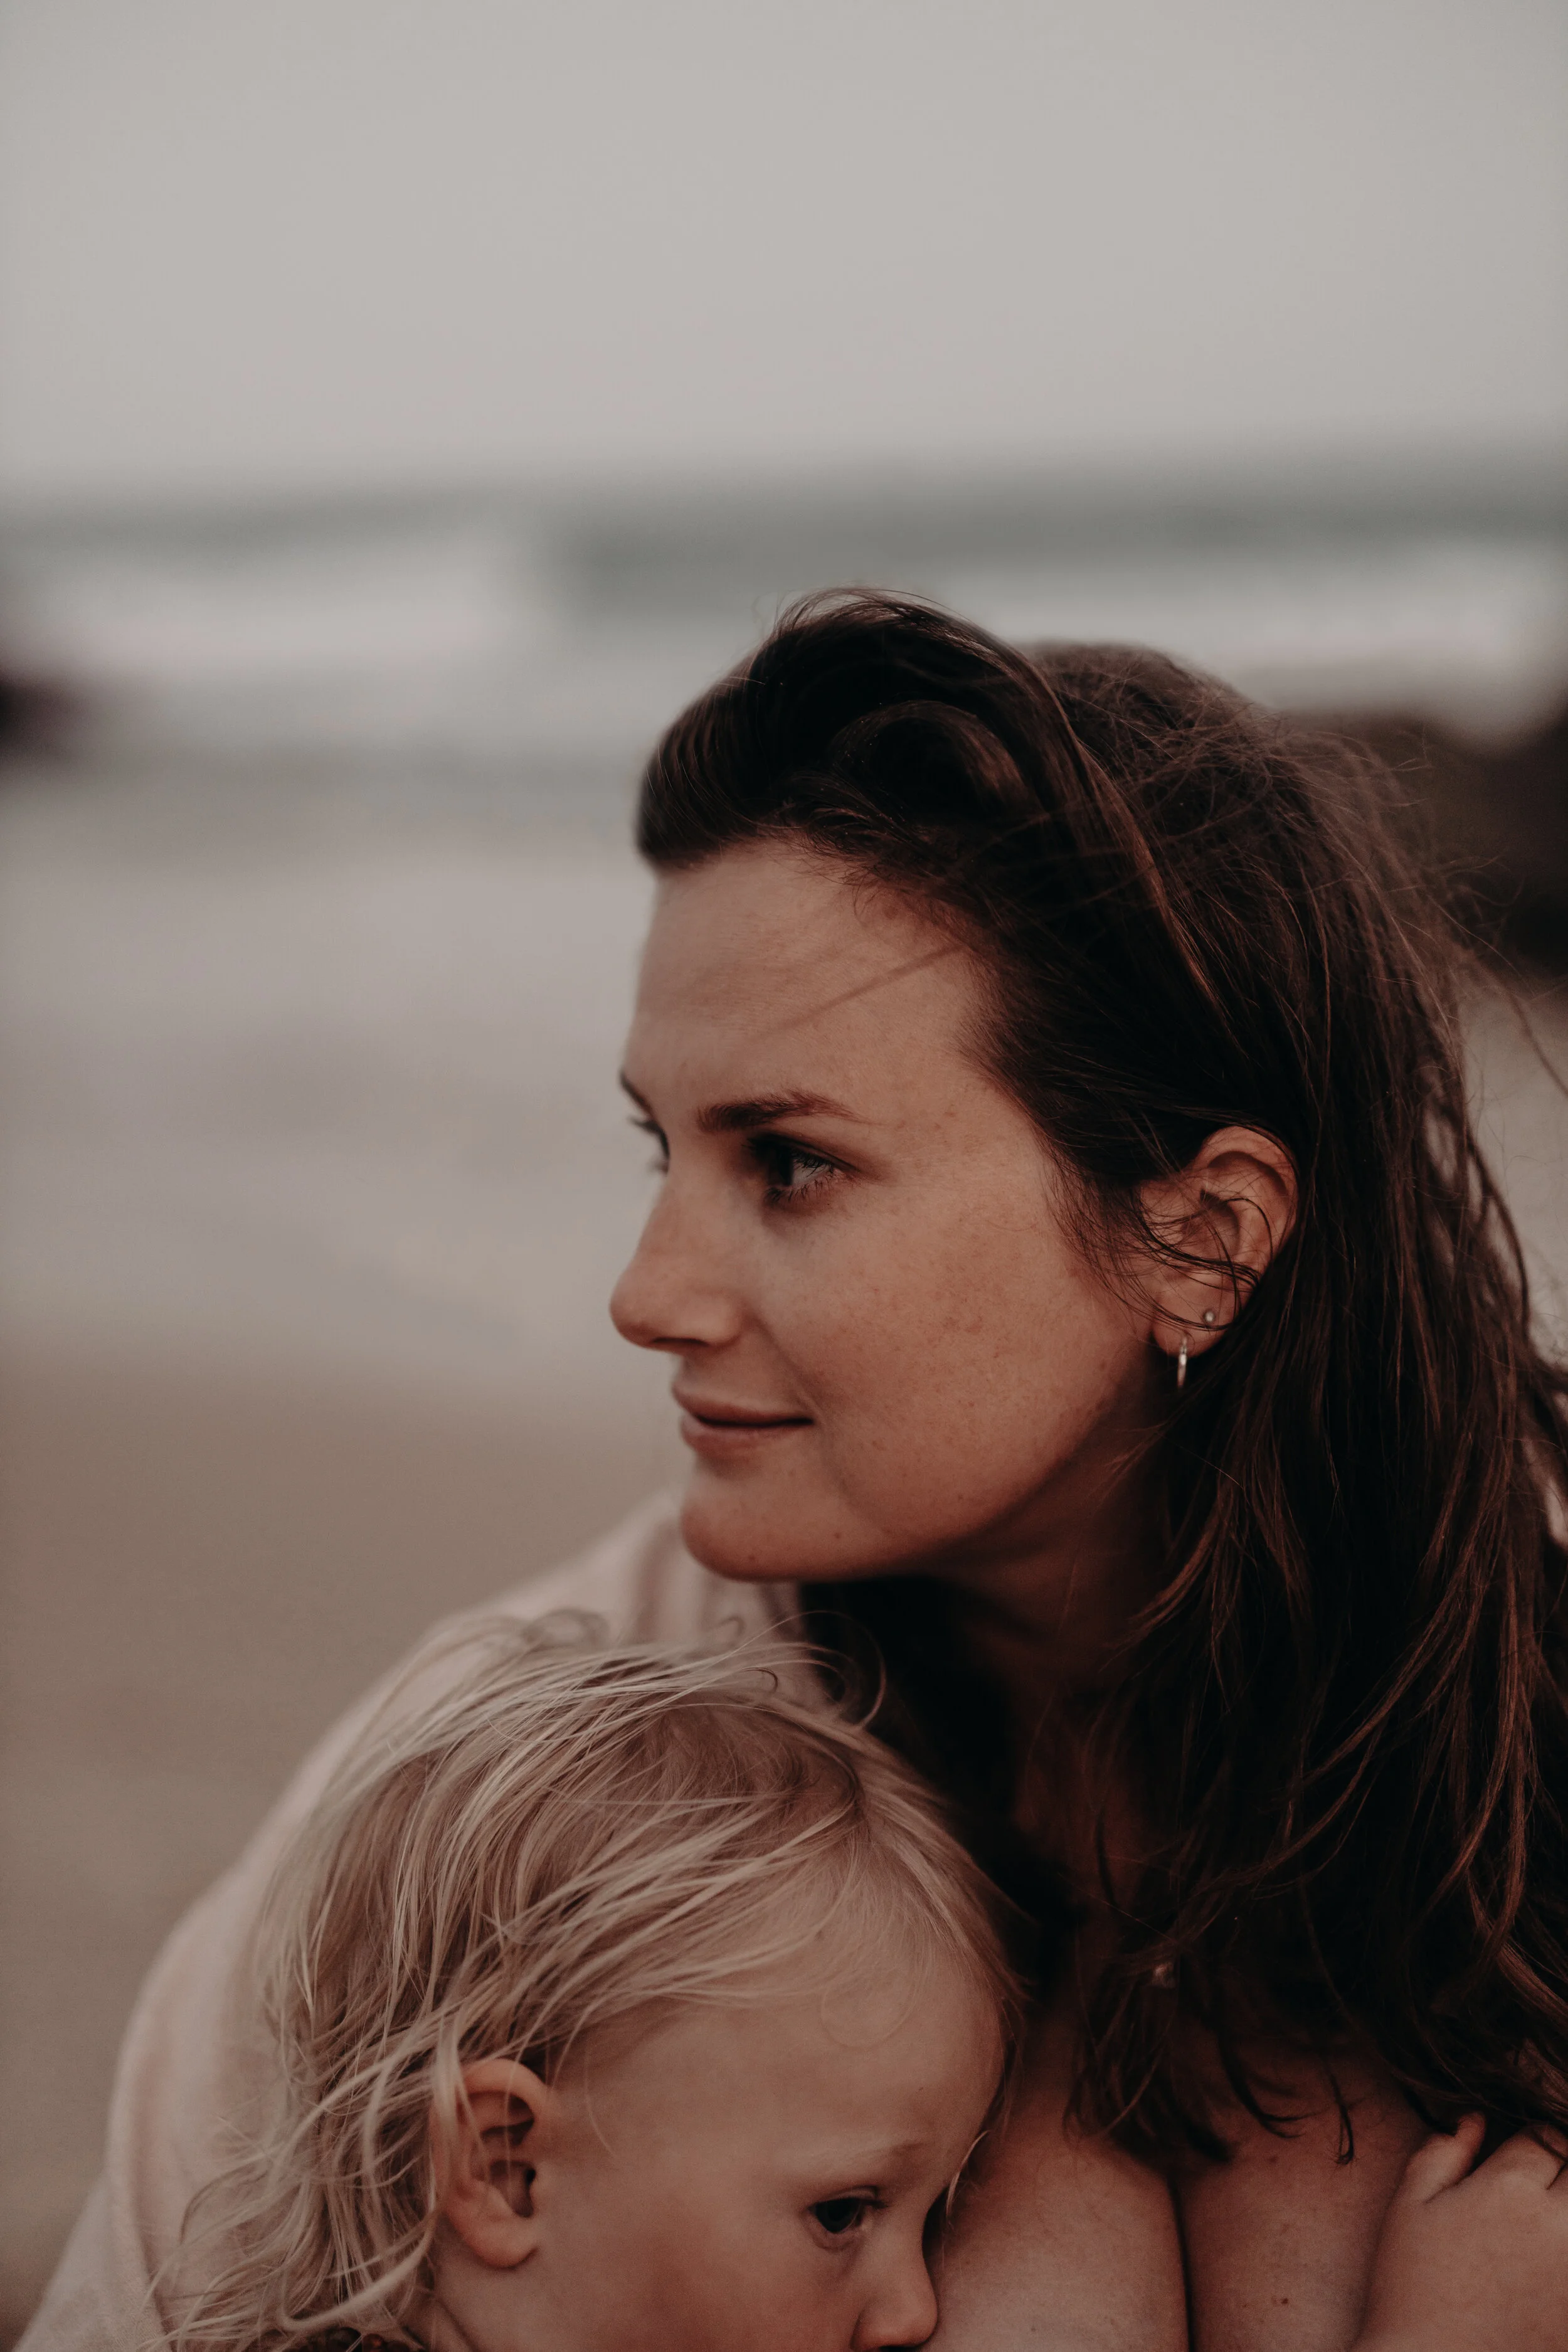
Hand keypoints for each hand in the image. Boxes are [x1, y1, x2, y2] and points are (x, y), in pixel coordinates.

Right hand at [1357, 2114, 1567, 2351]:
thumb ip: (1443, 2152)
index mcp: (1508, 2191)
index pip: (1545, 2138)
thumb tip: (1474, 2119)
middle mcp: (1555, 2227)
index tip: (1519, 2157)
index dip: (1532, 2142)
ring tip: (1546, 2221)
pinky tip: (1547, 2261)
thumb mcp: (1410, 2207)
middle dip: (1561, 2169)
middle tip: (1538, 2188)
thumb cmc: (1411, 2289)